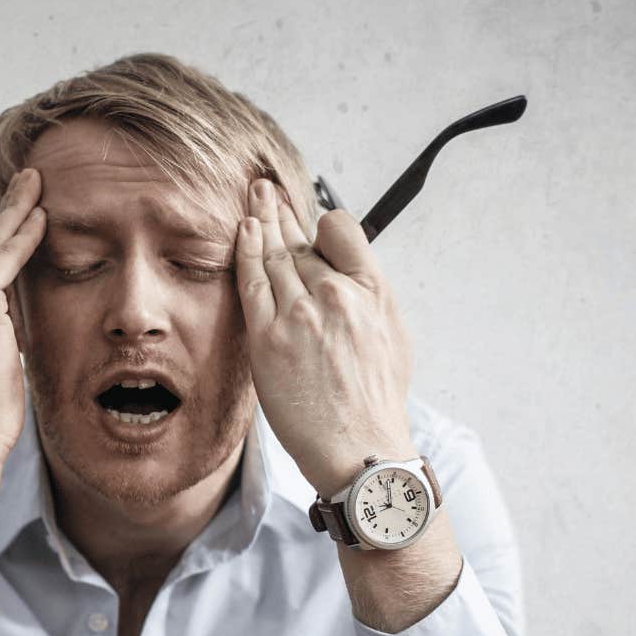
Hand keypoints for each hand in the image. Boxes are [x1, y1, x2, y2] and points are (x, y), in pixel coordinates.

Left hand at [234, 178, 416, 494]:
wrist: (360, 448)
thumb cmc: (376, 400)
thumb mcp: (392, 336)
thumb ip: (367, 297)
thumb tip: (347, 273)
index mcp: (371, 291)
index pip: (341, 230)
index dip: (323, 225)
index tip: (311, 224)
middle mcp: (335, 294)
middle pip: (300, 240)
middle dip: (281, 210)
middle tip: (265, 188)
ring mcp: (299, 314)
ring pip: (274, 254)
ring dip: (260, 221)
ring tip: (252, 198)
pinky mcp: (268, 338)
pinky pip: (252, 282)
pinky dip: (245, 251)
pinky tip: (243, 231)